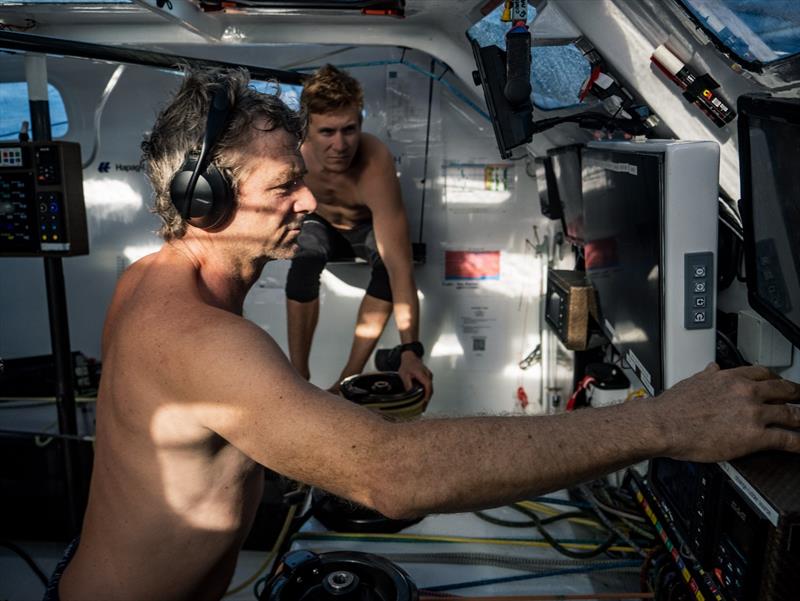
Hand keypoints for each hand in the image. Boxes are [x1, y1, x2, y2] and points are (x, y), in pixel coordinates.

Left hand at [398, 351, 432, 404]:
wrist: (410, 356)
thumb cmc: (407, 364)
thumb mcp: (404, 375)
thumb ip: (407, 384)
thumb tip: (410, 394)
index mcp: (422, 374)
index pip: (428, 386)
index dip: (427, 396)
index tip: (424, 403)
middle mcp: (428, 375)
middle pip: (430, 389)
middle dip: (427, 399)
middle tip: (422, 408)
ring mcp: (429, 376)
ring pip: (430, 388)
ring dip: (427, 396)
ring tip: (422, 405)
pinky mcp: (428, 377)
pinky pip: (428, 386)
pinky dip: (426, 392)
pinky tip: (422, 397)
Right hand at [651, 363, 799, 461]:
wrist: (663, 425)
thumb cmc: (673, 407)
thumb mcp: (692, 381)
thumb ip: (707, 374)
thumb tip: (713, 368)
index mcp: (731, 378)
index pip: (764, 373)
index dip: (777, 380)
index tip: (781, 385)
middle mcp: (746, 392)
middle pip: (785, 390)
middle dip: (798, 395)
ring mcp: (753, 413)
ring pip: (792, 414)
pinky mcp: (754, 436)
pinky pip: (788, 439)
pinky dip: (799, 443)